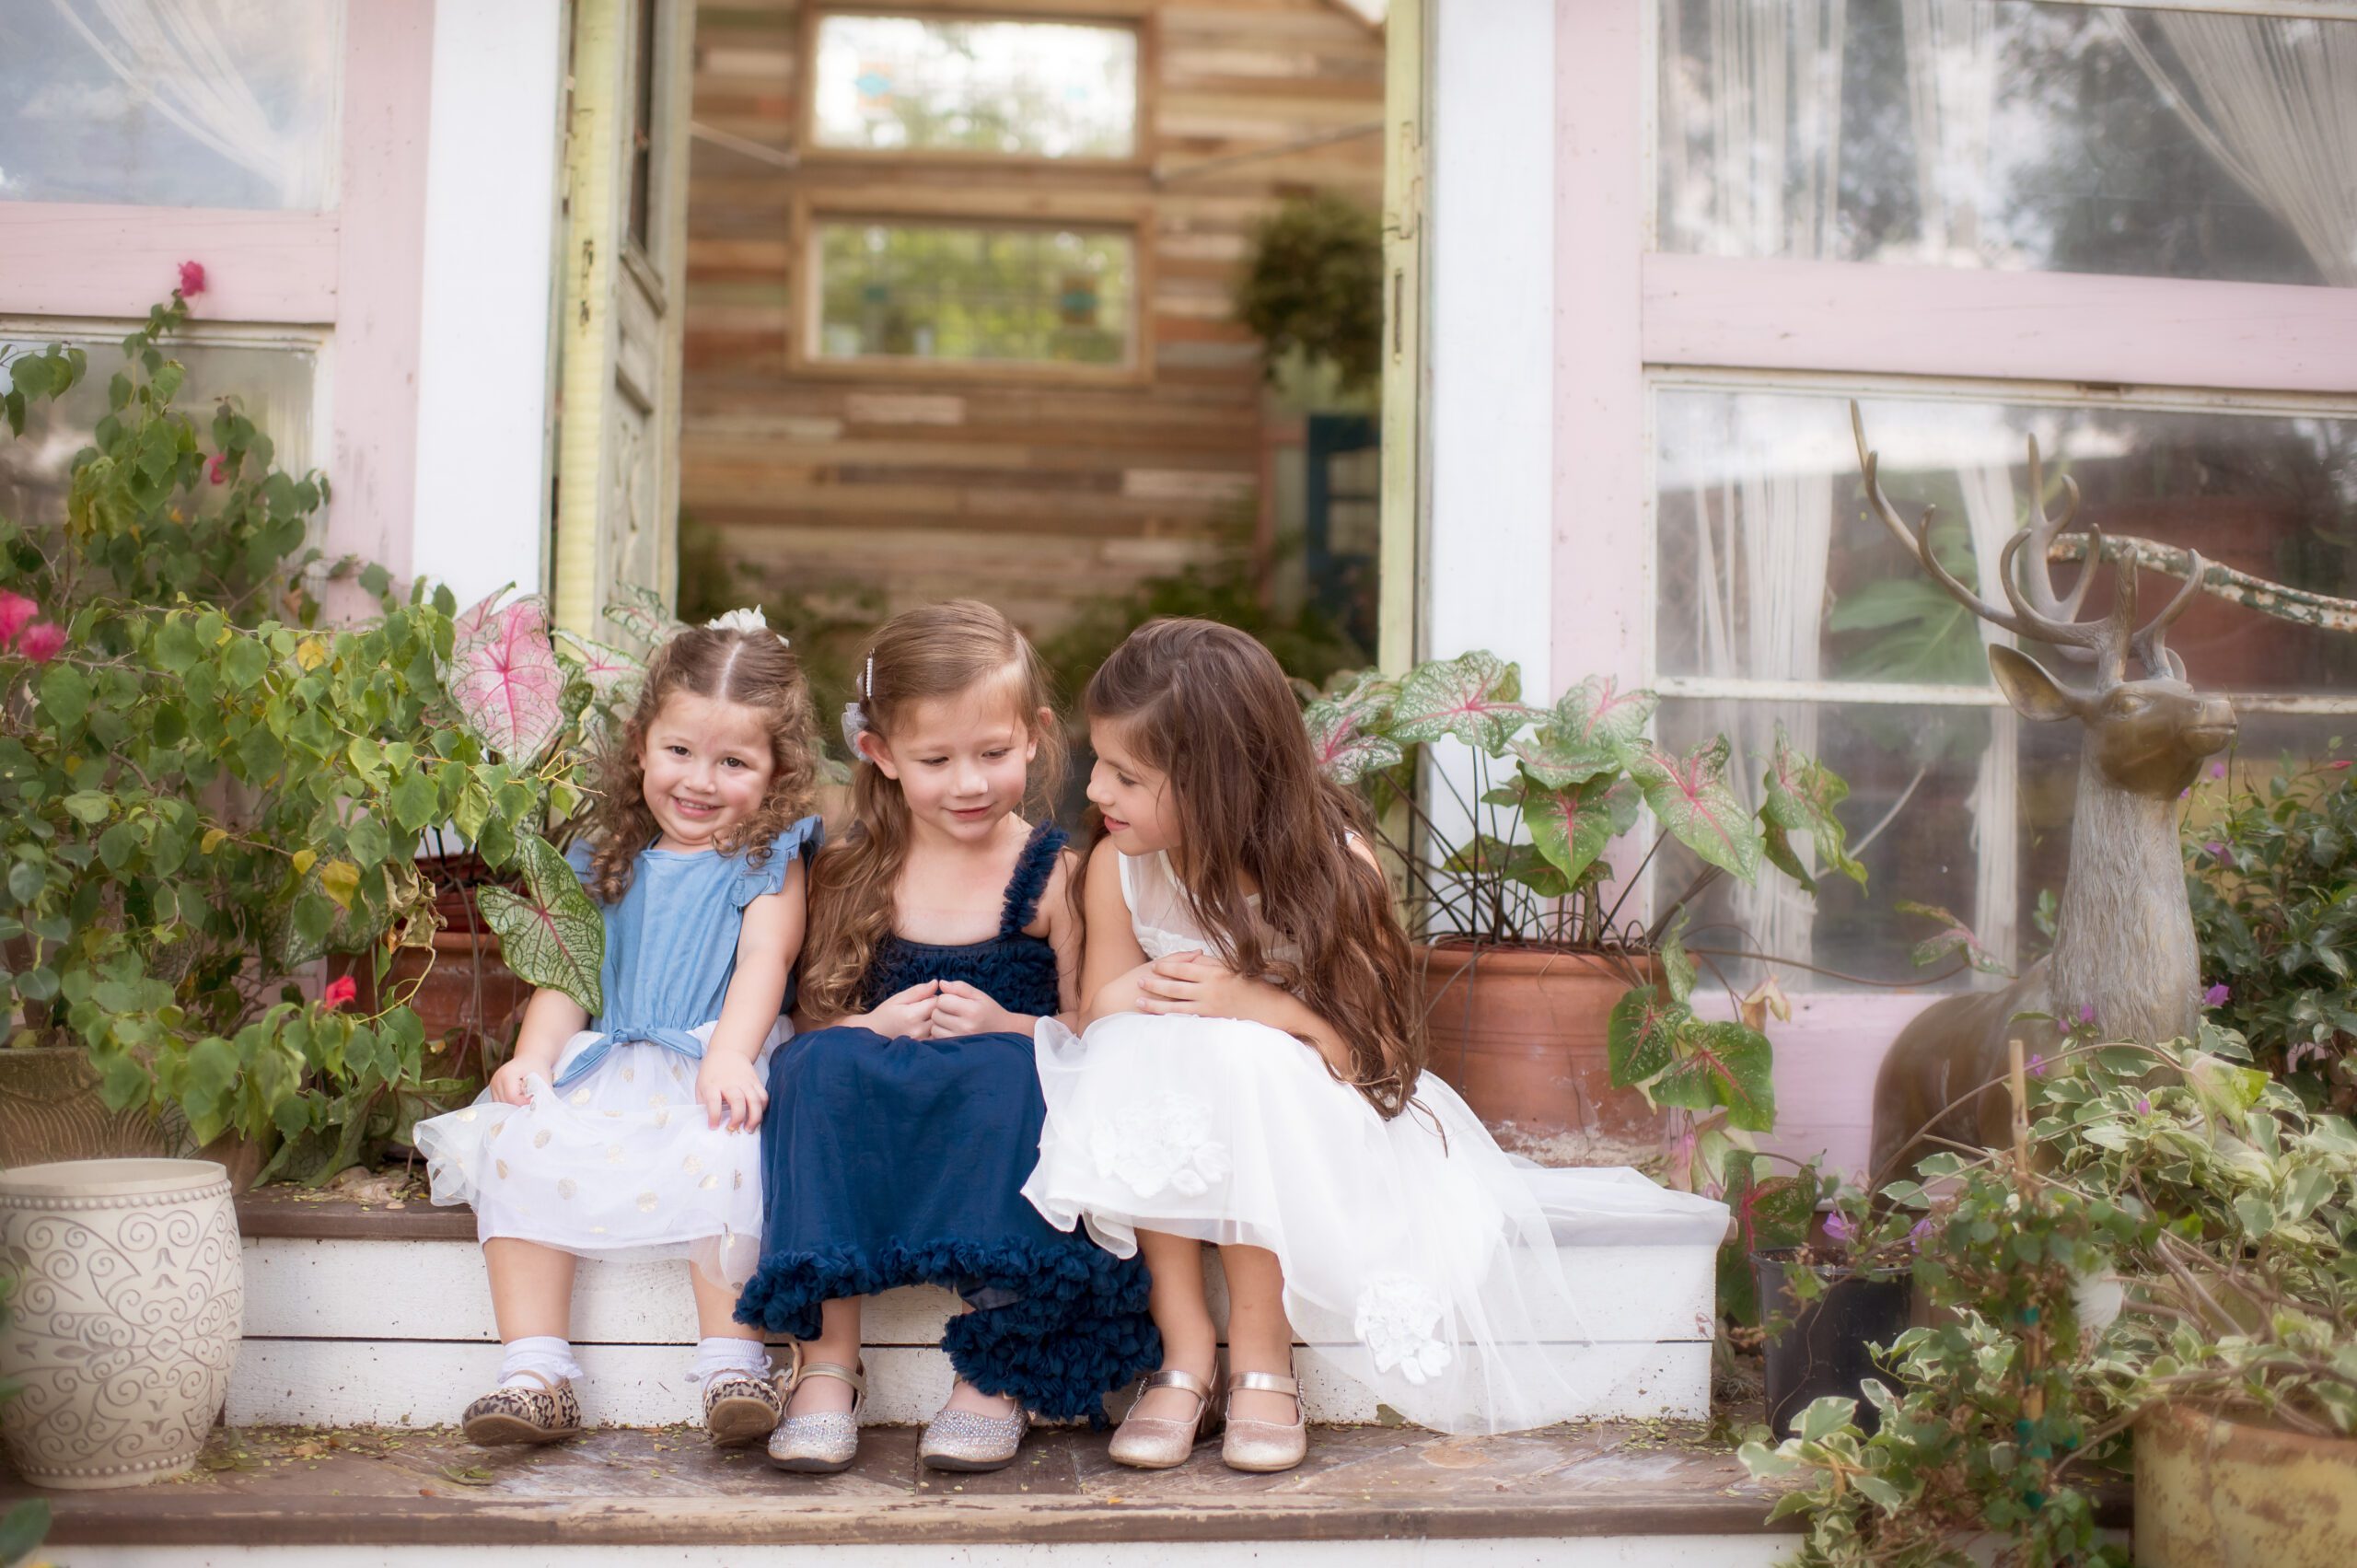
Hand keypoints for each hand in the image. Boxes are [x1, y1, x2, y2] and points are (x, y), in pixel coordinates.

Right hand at [488, 1057, 551, 1106]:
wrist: (531, 1058)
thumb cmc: (538, 1068)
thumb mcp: (544, 1079)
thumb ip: (544, 1094)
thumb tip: (542, 1109)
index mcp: (508, 1074)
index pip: (512, 1098)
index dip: (524, 1103)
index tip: (534, 1100)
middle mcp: (497, 1079)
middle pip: (505, 1103)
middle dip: (519, 1106)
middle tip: (530, 1100)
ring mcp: (493, 1084)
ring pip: (501, 1105)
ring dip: (513, 1106)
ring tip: (525, 1098)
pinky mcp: (493, 1088)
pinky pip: (499, 1103)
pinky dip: (509, 1104)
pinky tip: (519, 1098)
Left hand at [696, 1052, 768, 1131]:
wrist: (727, 1052)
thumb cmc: (712, 1073)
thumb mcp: (700, 1086)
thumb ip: (703, 1104)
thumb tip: (708, 1123)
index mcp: (712, 1085)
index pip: (713, 1101)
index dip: (714, 1116)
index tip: (714, 1127)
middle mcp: (730, 1083)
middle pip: (738, 1101)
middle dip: (737, 1118)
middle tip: (733, 1129)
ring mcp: (745, 1081)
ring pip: (755, 1100)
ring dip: (754, 1117)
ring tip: (749, 1129)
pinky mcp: (756, 1081)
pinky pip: (763, 1096)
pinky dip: (762, 1108)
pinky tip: (756, 1116)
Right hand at [856, 980, 940, 1040]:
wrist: (873, 1035)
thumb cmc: (884, 1014)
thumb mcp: (898, 999)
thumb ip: (918, 991)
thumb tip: (936, 983)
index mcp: (911, 1016)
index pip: (938, 1002)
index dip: (937, 997)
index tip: (929, 997)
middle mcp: (918, 1030)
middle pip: (942, 1015)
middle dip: (939, 1009)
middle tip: (928, 1007)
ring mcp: (921, 1041)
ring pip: (942, 1026)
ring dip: (939, 1020)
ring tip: (926, 1017)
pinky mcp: (923, 1048)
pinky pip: (938, 1036)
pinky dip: (936, 1030)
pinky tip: (926, 1027)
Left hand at [929, 980, 1028, 1036]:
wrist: (1003, 1032)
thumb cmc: (989, 1011)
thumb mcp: (978, 995)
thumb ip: (960, 987)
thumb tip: (941, 983)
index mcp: (972, 1011)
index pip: (942, 1000)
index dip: (946, 998)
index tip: (955, 1001)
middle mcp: (966, 1027)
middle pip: (936, 1014)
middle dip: (941, 1010)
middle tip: (953, 1011)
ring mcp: (961, 1040)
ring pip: (934, 1027)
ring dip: (939, 1023)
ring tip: (953, 1021)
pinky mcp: (956, 1048)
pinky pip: (937, 1038)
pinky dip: (940, 1033)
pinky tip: (951, 1030)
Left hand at [1137, 953, 1262, 1020]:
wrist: (1270, 1008)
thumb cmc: (1254, 984)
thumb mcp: (1233, 967)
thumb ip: (1212, 963)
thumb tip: (1193, 956)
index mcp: (1214, 973)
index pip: (1183, 969)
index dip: (1166, 967)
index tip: (1153, 965)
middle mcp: (1209, 991)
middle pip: (1175, 987)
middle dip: (1155, 985)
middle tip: (1138, 982)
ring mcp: (1209, 1008)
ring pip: (1176, 1007)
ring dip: (1156, 1005)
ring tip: (1140, 1003)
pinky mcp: (1211, 1022)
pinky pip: (1187, 1020)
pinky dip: (1171, 1020)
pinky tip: (1159, 1020)